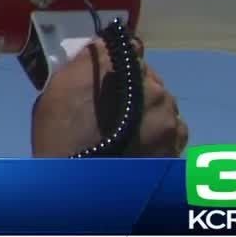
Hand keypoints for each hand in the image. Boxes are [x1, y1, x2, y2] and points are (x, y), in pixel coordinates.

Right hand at [30, 35, 188, 157]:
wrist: (81, 190)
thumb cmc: (62, 139)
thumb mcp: (57, 90)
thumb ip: (84, 62)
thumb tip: (101, 46)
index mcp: (126, 69)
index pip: (131, 48)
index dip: (118, 60)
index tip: (107, 73)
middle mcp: (155, 89)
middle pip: (148, 77)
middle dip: (132, 87)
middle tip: (110, 109)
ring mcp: (170, 119)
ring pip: (162, 103)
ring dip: (148, 111)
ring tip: (125, 133)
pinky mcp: (178, 145)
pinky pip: (172, 128)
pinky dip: (159, 133)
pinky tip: (140, 145)